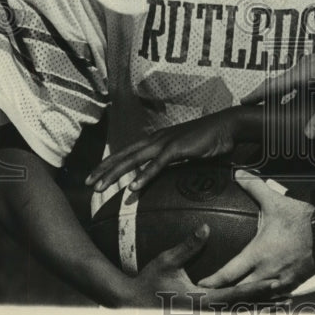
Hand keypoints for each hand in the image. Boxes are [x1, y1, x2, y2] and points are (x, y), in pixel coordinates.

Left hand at [86, 108, 250, 192]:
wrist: (227, 126)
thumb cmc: (208, 140)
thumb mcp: (185, 153)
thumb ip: (172, 163)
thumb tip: (164, 177)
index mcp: (156, 140)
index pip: (127, 152)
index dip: (109, 164)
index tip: (95, 176)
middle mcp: (156, 139)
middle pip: (124, 155)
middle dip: (104, 169)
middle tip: (87, 183)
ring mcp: (166, 142)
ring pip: (134, 160)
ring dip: (116, 174)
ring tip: (101, 188)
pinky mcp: (178, 148)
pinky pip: (158, 164)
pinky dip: (145, 176)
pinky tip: (134, 188)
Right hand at [119, 223, 280, 308]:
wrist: (131, 306)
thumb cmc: (147, 282)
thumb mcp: (166, 262)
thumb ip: (187, 246)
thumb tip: (205, 228)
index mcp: (201, 301)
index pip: (235, 295)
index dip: (256, 289)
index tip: (275, 282)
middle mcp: (205, 312)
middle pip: (241, 309)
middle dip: (264, 303)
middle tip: (288, 298)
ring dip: (258, 309)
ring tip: (281, 303)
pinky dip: (242, 311)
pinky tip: (255, 307)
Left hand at [199, 170, 314, 293]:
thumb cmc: (299, 219)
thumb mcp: (275, 201)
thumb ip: (254, 187)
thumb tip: (238, 173)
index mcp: (258, 254)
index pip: (229, 273)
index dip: (213, 281)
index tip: (201, 284)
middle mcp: (266, 272)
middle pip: (239, 290)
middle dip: (226, 293)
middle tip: (214, 294)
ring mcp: (280, 280)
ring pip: (256, 295)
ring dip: (246, 295)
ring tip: (235, 296)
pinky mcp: (293, 282)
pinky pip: (274, 295)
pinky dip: (265, 295)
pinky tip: (261, 293)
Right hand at [241, 27, 314, 138]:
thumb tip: (307, 133)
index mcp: (305, 71)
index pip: (275, 85)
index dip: (258, 94)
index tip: (242, 101)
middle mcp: (305, 65)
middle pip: (280, 83)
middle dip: (266, 96)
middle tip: (254, 109)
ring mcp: (313, 64)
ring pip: (291, 82)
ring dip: (282, 94)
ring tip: (273, 109)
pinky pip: (301, 80)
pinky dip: (294, 91)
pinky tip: (299, 101)